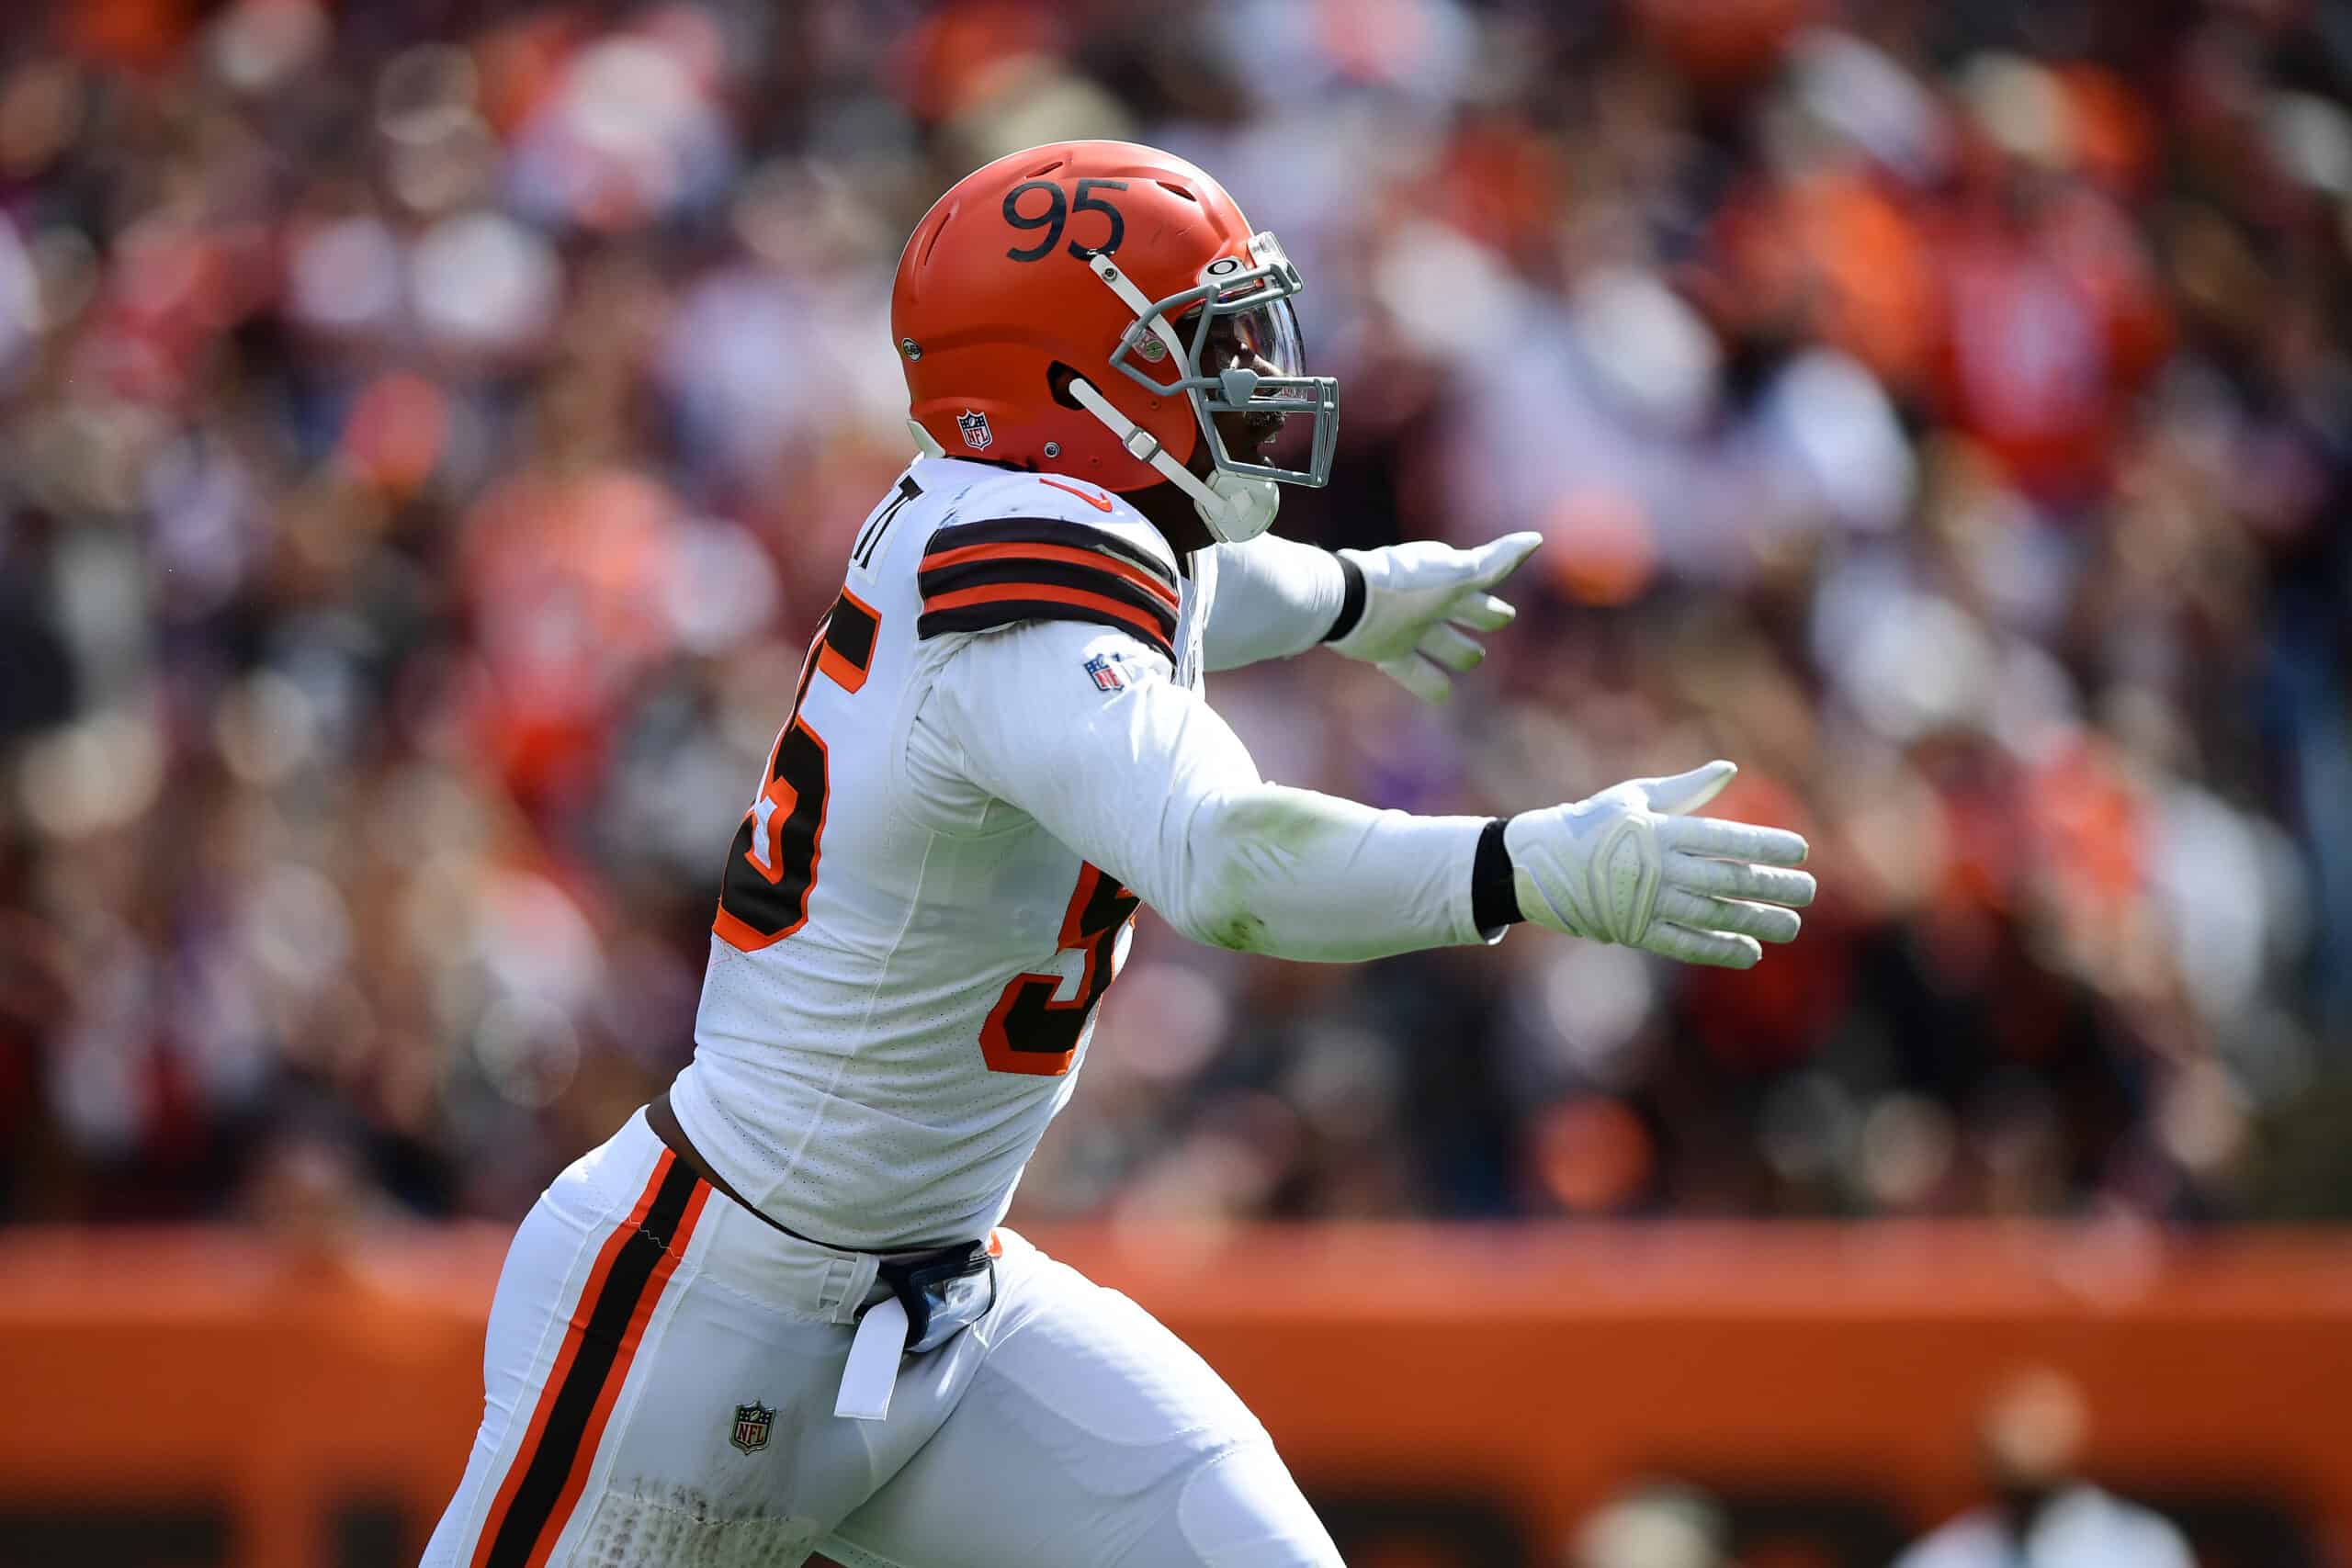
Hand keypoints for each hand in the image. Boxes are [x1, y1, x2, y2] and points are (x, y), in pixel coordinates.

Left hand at [1330, 532, 1542, 702]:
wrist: (1347, 600)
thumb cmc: (1406, 585)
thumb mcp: (1457, 576)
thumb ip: (1496, 562)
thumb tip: (1535, 539)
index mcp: (1449, 580)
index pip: (1482, 588)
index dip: (1493, 603)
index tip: (1506, 615)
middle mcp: (1430, 602)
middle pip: (1465, 612)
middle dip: (1481, 617)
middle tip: (1496, 620)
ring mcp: (1409, 627)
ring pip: (1443, 642)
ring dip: (1457, 651)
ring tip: (1471, 658)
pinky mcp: (1387, 651)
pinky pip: (1413, 671)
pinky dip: (1430, 683)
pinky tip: (1444, 695)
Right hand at [1504, 761, 1814, 968]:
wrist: (1536, 864)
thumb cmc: (1591, 822)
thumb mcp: (1634, 796)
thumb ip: (1686, 788)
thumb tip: (1729, 769)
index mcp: (1660, 830)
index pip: (1725, 839)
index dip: (1765, 845)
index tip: (1800, 851)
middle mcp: (1658, 868)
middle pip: (1727, 880)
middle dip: (1772, 886)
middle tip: (1809, 892)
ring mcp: (1646, 901)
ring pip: (1713, 914)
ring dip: (1756, 921)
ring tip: (1791, 926)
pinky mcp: (1635, 929)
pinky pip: (1684, 942)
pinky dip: (1718, 948)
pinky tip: (1750, 953)